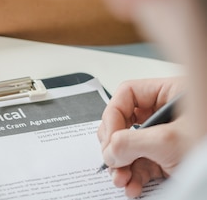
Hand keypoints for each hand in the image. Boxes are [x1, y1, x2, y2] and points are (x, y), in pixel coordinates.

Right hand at [97, 77, 189, 197]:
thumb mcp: (168, 141)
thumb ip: (130, 142)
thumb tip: (109, 150)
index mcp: (168, 94)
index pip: (127, 95)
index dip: (113, 115)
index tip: (110, 138)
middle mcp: (166, 112)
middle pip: (125, 122)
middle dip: (116, 146)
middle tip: (113, 161)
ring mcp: (167, 136)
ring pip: (132, 146)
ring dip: (123, 166)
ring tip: (122, 179)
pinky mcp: (169, 157)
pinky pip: (143, 162)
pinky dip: (134, 175)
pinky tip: (133, 185)